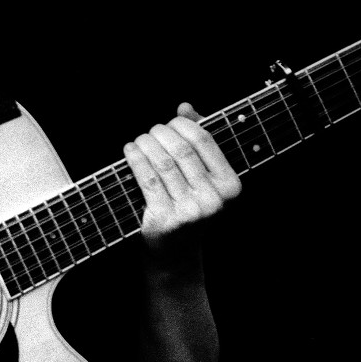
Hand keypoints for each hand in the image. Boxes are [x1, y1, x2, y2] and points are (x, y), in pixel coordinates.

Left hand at [124, 102, 241, 264]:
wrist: (176, 254)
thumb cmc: (190, 208)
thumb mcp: (204, 178)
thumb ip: (198, 142)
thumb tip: (185, 107)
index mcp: (230, 186)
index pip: (205, 141)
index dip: (183, 125)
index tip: (170, 122)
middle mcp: (213, 200)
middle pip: (182, 150)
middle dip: (162, 133)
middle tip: (151, 131)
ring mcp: (189, 211)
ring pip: (162, 162)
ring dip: (146, 143)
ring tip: (140, 139)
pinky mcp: (164, 219)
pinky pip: (146, 179)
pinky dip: (135, 159)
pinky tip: (130, 150)